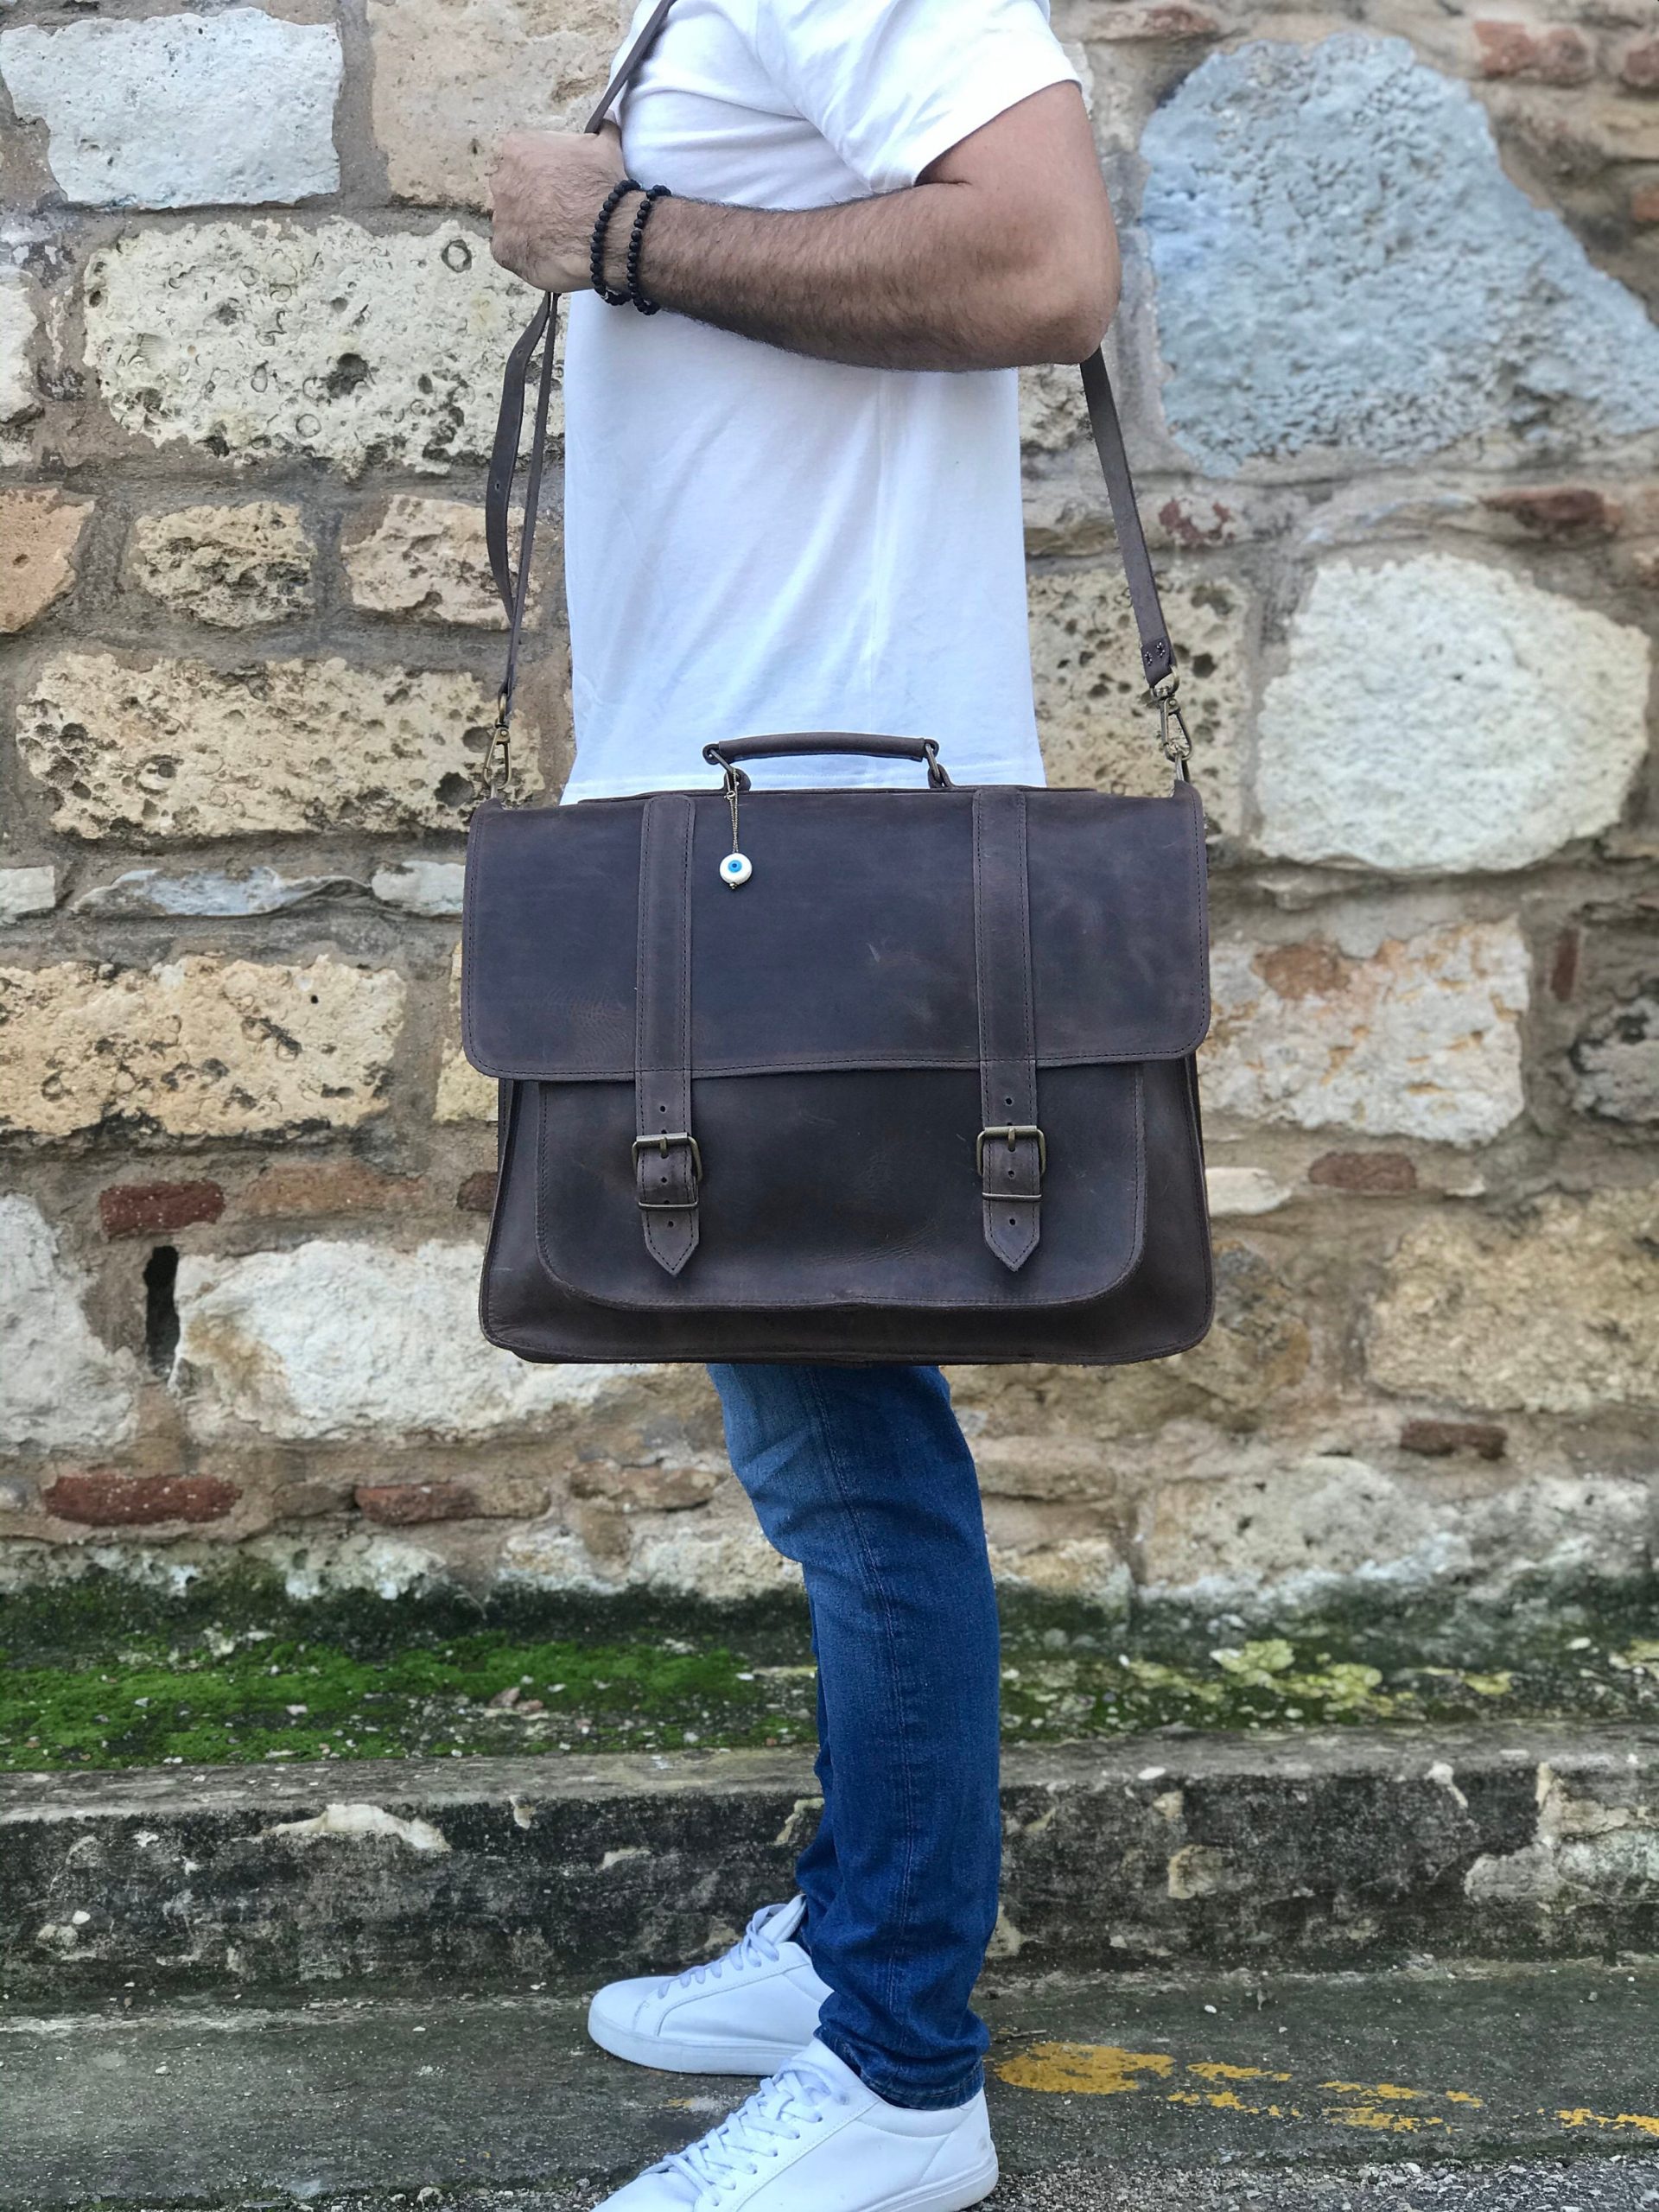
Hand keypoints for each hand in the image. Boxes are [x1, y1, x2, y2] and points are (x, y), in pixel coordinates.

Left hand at [489, 126, 626, 294]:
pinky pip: (511, 251)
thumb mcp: (604, 146)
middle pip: (512, 189)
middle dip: (530, 199)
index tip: (559, 184)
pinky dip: (527, 253)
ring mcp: (500, 218)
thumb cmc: (602, 185)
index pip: (520, 157)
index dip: (541, 172)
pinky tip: (549, 254)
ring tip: (556, 237)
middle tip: (558, 212)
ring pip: (511, 221)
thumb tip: (608, 120)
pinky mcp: (504, 250)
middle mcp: (501, 180)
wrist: (606, 233)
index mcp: (517, 148)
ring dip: (528, 227)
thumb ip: (599, 130)